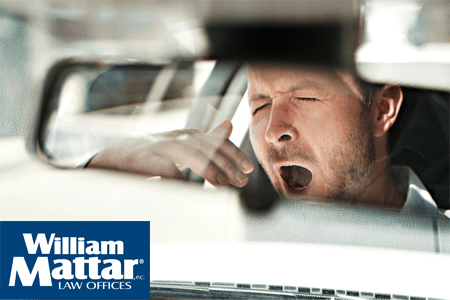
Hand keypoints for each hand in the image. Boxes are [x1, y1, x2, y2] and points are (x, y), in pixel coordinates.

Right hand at [87, 120, 253, 187]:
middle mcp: (176, 138)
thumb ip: (206, 137)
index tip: (248, 168)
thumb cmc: (154, 152)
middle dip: (227, 164)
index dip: (234, 154)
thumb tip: (229, 125)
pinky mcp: (145, 159)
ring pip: (189, 154)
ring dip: (208, 170)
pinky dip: (179, 178)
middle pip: (207, 148)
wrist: (117, 154)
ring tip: (222, 184)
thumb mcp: (182, 142)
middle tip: (241, 180)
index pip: (216, 142)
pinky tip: (190, 189)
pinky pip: (165, 168)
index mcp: (187, 135)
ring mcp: (160, 147)